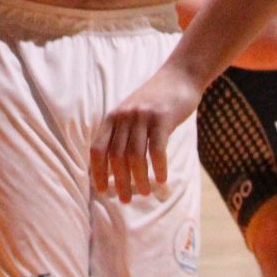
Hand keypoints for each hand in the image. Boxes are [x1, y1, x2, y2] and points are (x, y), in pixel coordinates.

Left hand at [91, 64, 200, 202]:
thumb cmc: (155, 102)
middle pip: (116, 156)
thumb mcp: (132, 114)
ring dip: (139, 178)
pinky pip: (157, 148)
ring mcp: (142, 117)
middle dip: (119, 181)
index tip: (102, 191)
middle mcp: (123, 117)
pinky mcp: (162, 118)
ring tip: (145, 193)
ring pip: (135, 155)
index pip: (98, 149)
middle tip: (125, 200)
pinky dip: (158, 167)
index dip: (98, 172)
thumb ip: (123, 134)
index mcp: (112, 118)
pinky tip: (162, 180)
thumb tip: (118, 169)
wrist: (178, 77)